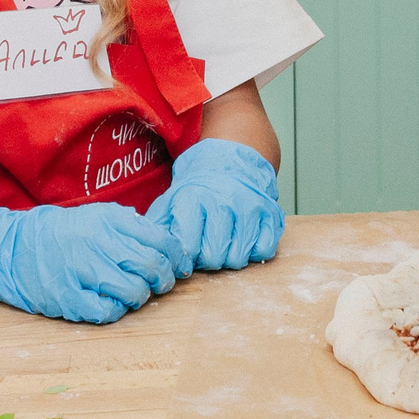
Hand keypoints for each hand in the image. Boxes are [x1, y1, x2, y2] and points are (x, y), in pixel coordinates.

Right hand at [0, 195, 186, 323]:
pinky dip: (117, 311)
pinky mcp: (68, 299)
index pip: (160, 240)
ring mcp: (81, 272)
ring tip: (135, 293)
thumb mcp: (97, 216)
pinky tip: (113, 303)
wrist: (11, 248)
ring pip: (133, 292)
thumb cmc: (62, 232)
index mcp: (108, 220)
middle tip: (162, 284)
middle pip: (151, 267)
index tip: (180, 267)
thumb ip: (130, 226)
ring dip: (141, 297)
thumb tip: (168, 244)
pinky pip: (107, 313)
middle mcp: (97, 243)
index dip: (177, 257)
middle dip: (164, 280)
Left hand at [145, 138, 284, 273]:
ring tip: (225, 242)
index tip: (187, 253)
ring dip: (230, 258)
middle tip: (207, 247)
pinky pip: (265, 250)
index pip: (188, 246)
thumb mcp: (172, 197)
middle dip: (207, 259)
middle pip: (214, 257)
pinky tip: (246, 240)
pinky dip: (255, 251)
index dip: (185, 257)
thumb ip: (159, 223)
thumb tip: (146, 248)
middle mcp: (224, 201)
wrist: (233, 159)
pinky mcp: (272, 213)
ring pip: (239, 258)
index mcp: (195, 198)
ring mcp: (251, 207)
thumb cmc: (199, 186)